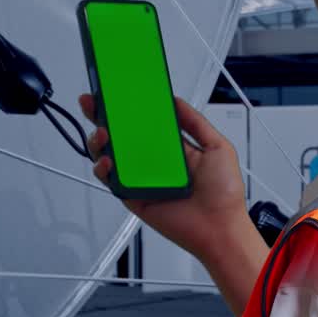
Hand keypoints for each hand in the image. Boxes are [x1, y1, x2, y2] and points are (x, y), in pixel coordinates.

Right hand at [79, 94, 248, 258]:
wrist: (220, 227)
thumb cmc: (224, 192)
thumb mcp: (217, 146)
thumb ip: (195, 122)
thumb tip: (175, 101)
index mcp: (172, 147)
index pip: (145, 122)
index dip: (130, 106)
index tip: (117, 90)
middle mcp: (154, 161)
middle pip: (122, 136)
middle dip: (103, 117)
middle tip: (94, 103)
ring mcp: (142, 179)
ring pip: (111, 156)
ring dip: (100, 142)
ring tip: (103, 133)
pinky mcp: (133, 197)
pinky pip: (112, 181)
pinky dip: (104, 170)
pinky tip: (107, 161)